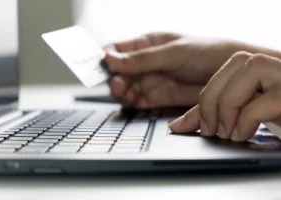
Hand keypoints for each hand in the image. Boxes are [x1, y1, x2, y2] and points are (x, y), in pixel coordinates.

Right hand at [104, 32, 248, 107]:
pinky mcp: (159, 97)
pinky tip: (136, 102)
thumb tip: (111, 58)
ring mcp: (152, 80)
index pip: (117, 49)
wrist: (232, 75)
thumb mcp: (174, 52)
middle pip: (119, 72)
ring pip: (126, 89)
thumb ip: (143, 59)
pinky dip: (134, 103)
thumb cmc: (208, 52)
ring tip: (128, 93)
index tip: (104, 67)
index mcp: (147, 44)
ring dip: (123, 92)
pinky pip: (139, 101)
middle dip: (115, 79)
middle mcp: (146, 63)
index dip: (107, 58)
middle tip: (119, 84)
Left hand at [169, 52, 280, 141]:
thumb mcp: (240, 117)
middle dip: (213, 99)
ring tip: (229, 132)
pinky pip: (266, 99)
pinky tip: (244, 134)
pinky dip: (246, 119)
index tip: (203, 125)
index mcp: (265, 69)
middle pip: (237, 63)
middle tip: (212, 129)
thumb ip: (211, 116)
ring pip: (252, 69)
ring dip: (230, 105)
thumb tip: (177, 125)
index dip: (207, 95)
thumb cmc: (276, 127)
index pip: (228, 66)